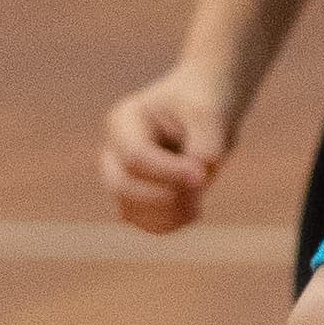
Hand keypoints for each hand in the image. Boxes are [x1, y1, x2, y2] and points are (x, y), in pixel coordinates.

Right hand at [100, 70, 233, 232]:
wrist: (204, 108)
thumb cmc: (203, 102)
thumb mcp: (209, 113)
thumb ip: (206, 142)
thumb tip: (201, 174)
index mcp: (125, 120)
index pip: (135, 156)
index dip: (169, 172)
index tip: (202, 175)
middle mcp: (114, 150)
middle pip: (122, 186)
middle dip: (164, 196)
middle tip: (201, 187)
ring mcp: (121, 175)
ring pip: (130, 211)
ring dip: (168, 214)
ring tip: (198, 202)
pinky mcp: (135, 196)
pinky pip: (144, 222)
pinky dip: (170, 222)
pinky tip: (192, 208)